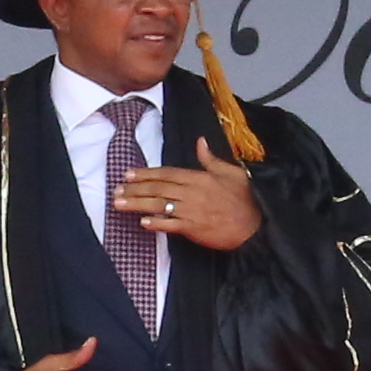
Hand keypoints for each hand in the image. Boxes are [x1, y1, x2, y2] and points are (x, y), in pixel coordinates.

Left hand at [118, 153, 261, 253]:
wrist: (254, 226)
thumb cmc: (244, 199)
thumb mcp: (231, 172)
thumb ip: (211, 159)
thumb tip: (200, 141)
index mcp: (199, 177)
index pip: (166, 173)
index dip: (146, 174)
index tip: (128, 174)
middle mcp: (191, 192)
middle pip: (158, 188)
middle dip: (135, 188)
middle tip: (116, 189)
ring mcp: (191, 211)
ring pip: (158, 205)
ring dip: (137, 204)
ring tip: (119, 204)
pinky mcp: (193, 228)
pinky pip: (170, 225)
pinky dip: (156, 224)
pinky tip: (142, 222)